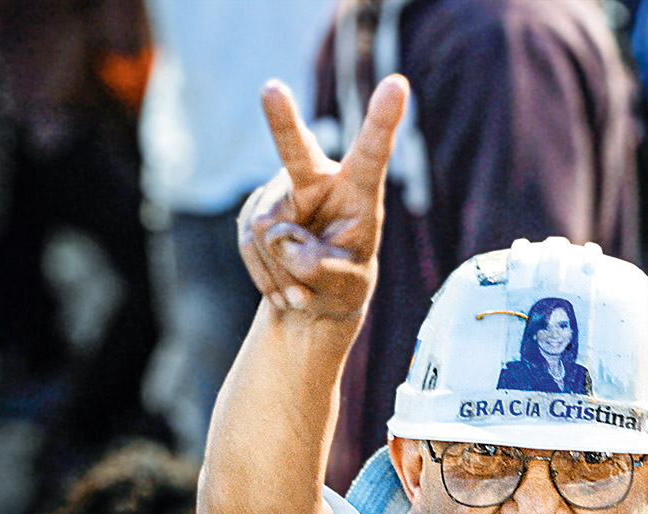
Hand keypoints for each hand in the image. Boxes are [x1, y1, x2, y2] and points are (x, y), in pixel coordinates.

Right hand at [238, 74, 408, 319]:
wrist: (315, 295)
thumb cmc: (343, 283)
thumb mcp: (343, 285)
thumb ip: (319, 266)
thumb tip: (279, 236)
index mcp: (359, 190)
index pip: (372, 153)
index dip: (383, 120)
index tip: (398, 84)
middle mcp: (319, 178)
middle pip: (298, 152)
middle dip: (283, 121)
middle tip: (272, 89)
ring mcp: (282, 190)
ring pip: (267, 231)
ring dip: (281, 272)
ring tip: (303, 292)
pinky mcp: (256, 208)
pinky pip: (250, 243)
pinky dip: (266, 275)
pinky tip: (286, 289)